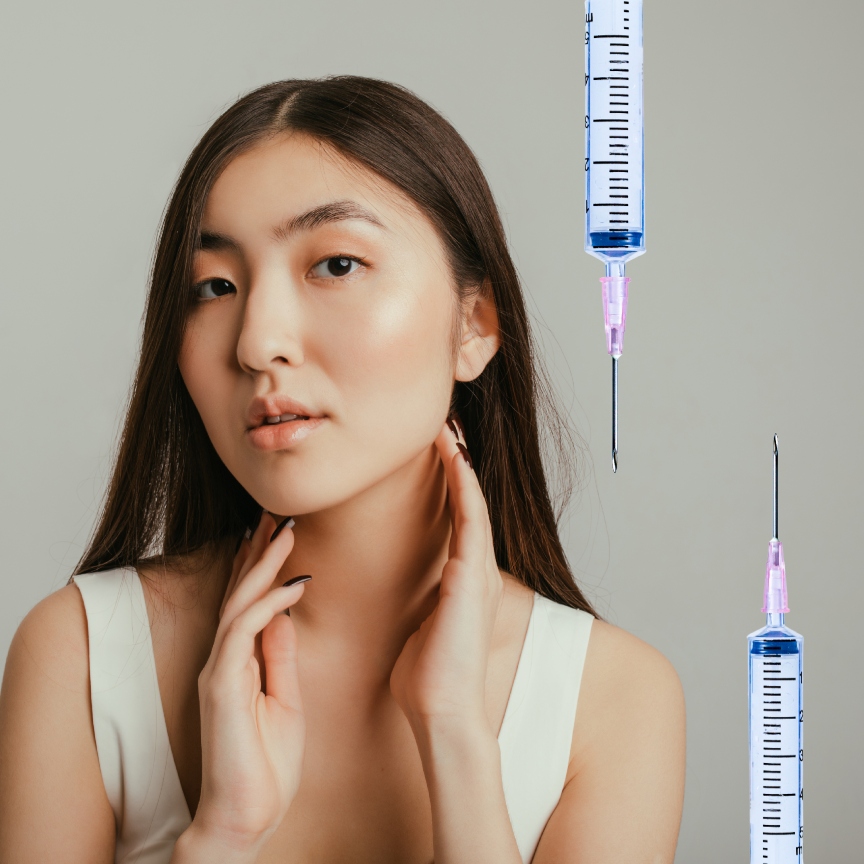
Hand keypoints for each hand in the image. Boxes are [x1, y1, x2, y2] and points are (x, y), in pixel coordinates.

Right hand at [192, 513, 308, 851]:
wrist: (245, 818)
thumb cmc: (265, 765)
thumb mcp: (285, 698)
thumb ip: (280, 655)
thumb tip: (286, 613)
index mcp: (239, 662)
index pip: (249, 601)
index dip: (263, 564)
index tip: (281, 530)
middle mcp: (224, 659)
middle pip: (239, 591)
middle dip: (259, 550)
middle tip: (278, 512)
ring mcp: (220, 670)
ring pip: (239, 601)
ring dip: (264, 563)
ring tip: (286, 530)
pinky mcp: (221, 686)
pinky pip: (244, 631)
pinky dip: (270, 603)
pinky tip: (293, 582)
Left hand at [390, 420, 503, 736]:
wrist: (443, 711)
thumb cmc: (427, 677)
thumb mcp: (419, 627)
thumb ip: (421, 604)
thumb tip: (409, 597)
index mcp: (462, 581)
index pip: (457, 520)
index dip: (449, 483)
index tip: (437, 451)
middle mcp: (475, 570)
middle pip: (469, 503)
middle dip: (458, 463)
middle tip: (446, 424)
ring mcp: (477, 572)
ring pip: (472, 503)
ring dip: (461, 464)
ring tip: (449, 429)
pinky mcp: (471, 578)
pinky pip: (470, 521)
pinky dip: (465, 487)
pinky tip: (456, 458)